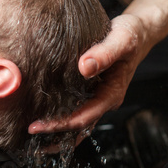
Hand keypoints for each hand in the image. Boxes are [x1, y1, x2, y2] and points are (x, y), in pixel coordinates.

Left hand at [28, 14, 152, 133]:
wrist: (138, 32)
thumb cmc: (132, 36)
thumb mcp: (121, 40)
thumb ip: (104, 53)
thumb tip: (84, 67)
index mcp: (112, 94)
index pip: (83, 118)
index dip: (60, 125)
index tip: (37, 126)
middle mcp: (104, 99)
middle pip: (78, 127)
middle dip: (54, 135)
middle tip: (28, 132)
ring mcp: (97, 96)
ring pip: (76, 121)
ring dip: (56, 130)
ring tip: (31, 133)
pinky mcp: (90, 88)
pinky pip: (74, 106)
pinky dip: (59, 113)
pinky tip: (42, 110)